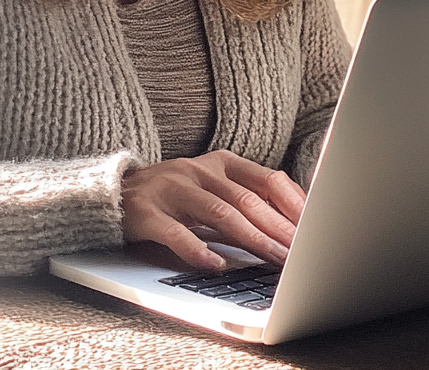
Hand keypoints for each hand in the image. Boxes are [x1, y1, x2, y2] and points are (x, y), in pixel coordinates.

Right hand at [121, 150, 305, 270]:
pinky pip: (175, 233)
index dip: (293, 204)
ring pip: (219, 214)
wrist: (114, 192)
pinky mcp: (147, 213)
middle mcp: (198, 171)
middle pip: (247, 200)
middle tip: (301, 253)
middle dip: (278, 229)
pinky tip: (215, 266)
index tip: (315, 227)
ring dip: (251, 240)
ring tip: (273, 260)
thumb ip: (246, 197)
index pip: (267, 179)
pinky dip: (197, 250)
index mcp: (221, 162)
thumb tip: (294, 222)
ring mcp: (172, 189)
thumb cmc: (174, 194)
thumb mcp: (212, 186)